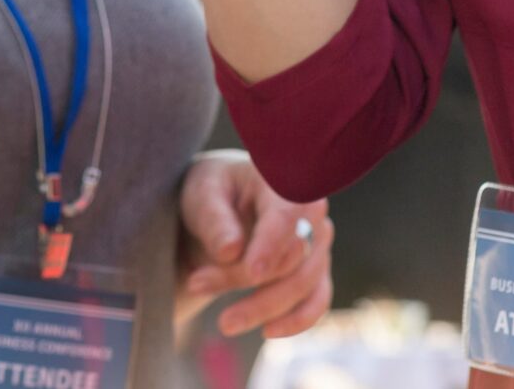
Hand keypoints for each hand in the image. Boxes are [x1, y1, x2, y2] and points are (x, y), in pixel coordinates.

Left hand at [175, 152, 333, 340]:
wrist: (218, 210)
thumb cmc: (211, 194)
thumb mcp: (201, 195)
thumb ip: (215, 219)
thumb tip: (231, 251)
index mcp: (282, 182)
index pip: (286, 216)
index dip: (271, 246)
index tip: (251, 273)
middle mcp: (310, 213)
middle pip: (291, 256)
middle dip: (243, 278)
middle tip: (196, 284)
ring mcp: (317, 244)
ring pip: (303, 284)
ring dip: (263, 307)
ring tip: (223, 322)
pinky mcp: (314, 272)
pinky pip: (316, 301)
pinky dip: (296, 320)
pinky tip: (266, 332)